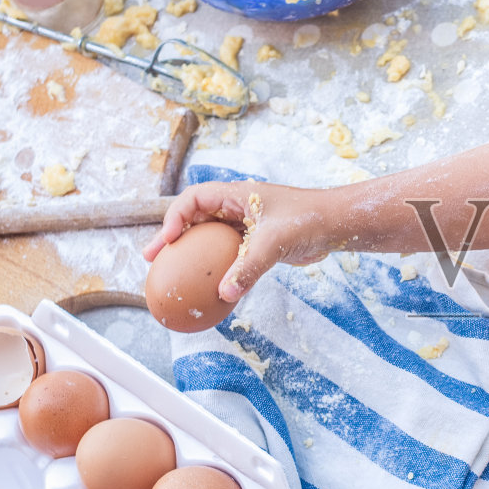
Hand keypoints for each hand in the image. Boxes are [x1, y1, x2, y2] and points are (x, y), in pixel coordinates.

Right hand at [143, 181, 324, 301]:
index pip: (194, 199)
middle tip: (152, 258)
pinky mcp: (256, 243)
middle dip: (172, 236)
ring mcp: (245, 226)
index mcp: (237, 195)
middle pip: (195, 219)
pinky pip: (227, 255)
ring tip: (171, 273)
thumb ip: (249, 267)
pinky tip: (207, 287)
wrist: (336, 225)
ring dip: (191, 254)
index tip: (168, 240)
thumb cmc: (308, 220)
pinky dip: (215, 268)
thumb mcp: (274, 242)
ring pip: (209, 239)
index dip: (175, 217)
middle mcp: (237, 208)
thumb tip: (225, 294)